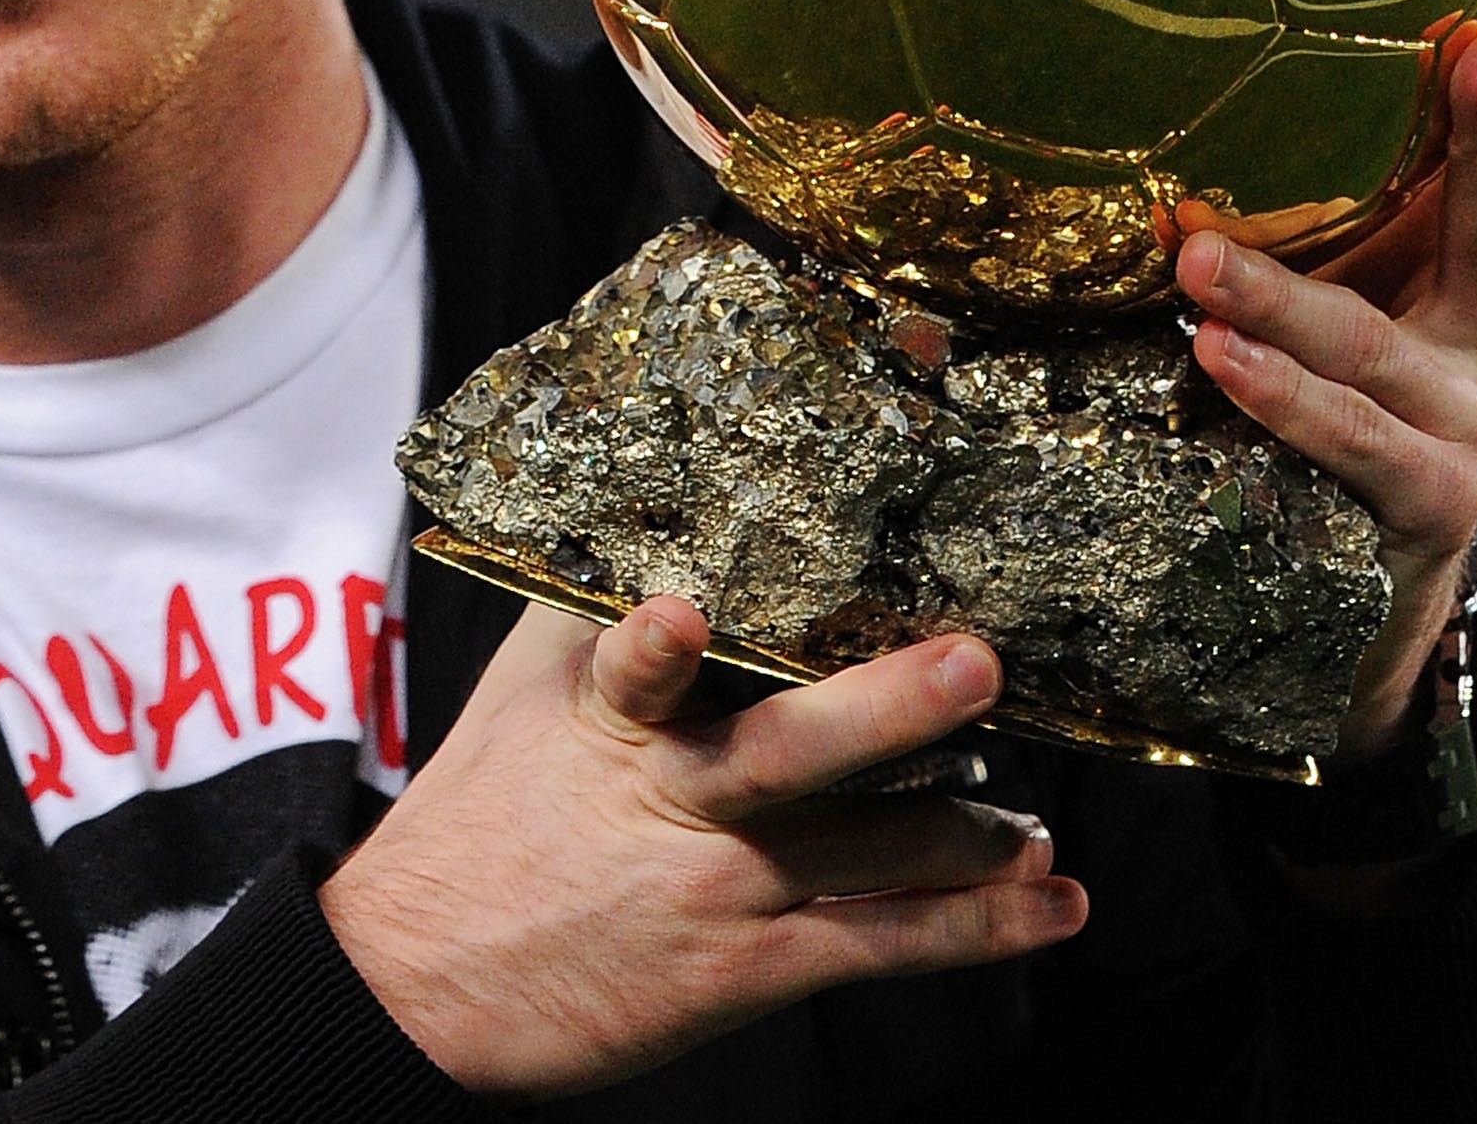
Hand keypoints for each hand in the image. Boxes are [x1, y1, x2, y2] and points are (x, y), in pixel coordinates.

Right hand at [319, 597, 1085, 1099]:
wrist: (425, 973)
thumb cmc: (483, 812)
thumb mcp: (524, 689)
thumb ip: (598, 602)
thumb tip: (673, 504)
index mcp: (607, 716)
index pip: (637, 659)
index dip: (660, 636)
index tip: (683, 608)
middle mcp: (671, 797)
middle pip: (789, 750)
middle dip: (888, 707)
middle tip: (973, 663)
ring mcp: (718, 885)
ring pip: (867, 850)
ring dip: (970, 832)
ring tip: (1040, 819)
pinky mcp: (749, 967)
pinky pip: (882, 943)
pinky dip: (978, 928)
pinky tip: (1050, 907)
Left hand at [1179, 0, 1476, 760]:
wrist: (1325, 613)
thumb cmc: (1288, 434)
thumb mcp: (1293, 308)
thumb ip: (1265, 224)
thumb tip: (1144, 112)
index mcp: (1452, 269)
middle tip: (1470, 46)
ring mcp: (1464, 423)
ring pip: (1373, 341)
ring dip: (1279, 295)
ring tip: (1197, 258)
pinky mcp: (1428, 502)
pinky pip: (1346, 439)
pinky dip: (1279, 400)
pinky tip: (1216, 363)